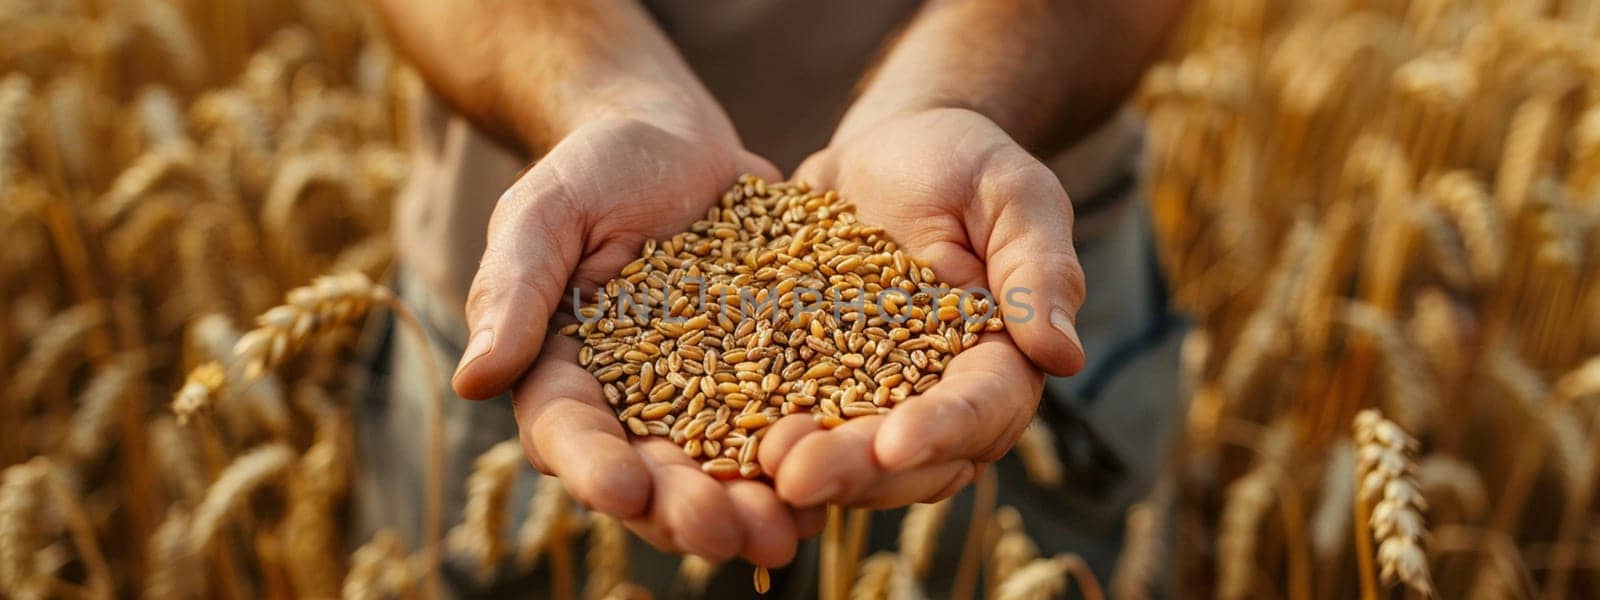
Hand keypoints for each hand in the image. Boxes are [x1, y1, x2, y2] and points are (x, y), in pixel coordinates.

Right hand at [454, 114, 820, 564]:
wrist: (677, 138)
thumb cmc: (594, 168)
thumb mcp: (544, 212)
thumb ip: (513, 291)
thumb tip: (473, 382)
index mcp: (561, 376)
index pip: (569, 435)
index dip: (595, 469)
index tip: (624, 491)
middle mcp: (631, 405)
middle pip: (652, 476)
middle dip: (685, 513)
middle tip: (724, 536)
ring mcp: (703, 399)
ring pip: (722, 471)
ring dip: (751, 509)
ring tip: (787, 534)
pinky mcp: (768, 377)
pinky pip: (786, 427)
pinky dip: (806, 459)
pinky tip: (840, 480)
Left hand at [761, 107, 1086, 507]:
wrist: (889, 148)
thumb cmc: (966, 163)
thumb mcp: (1014, 195)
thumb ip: (1039, 271)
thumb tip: (1062, 356)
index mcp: (1001, 360)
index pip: (982, 408)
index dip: (941, 430)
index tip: (896, 446)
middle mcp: (939, 396)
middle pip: (910, 459)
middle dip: (857, 473)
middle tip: (797, 475)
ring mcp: (875, 399)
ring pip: (850, 460)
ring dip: (809, 470)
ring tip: (759, 466)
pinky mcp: (814, 385)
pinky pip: (792, 423)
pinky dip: (760, 441)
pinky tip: (720, 447)